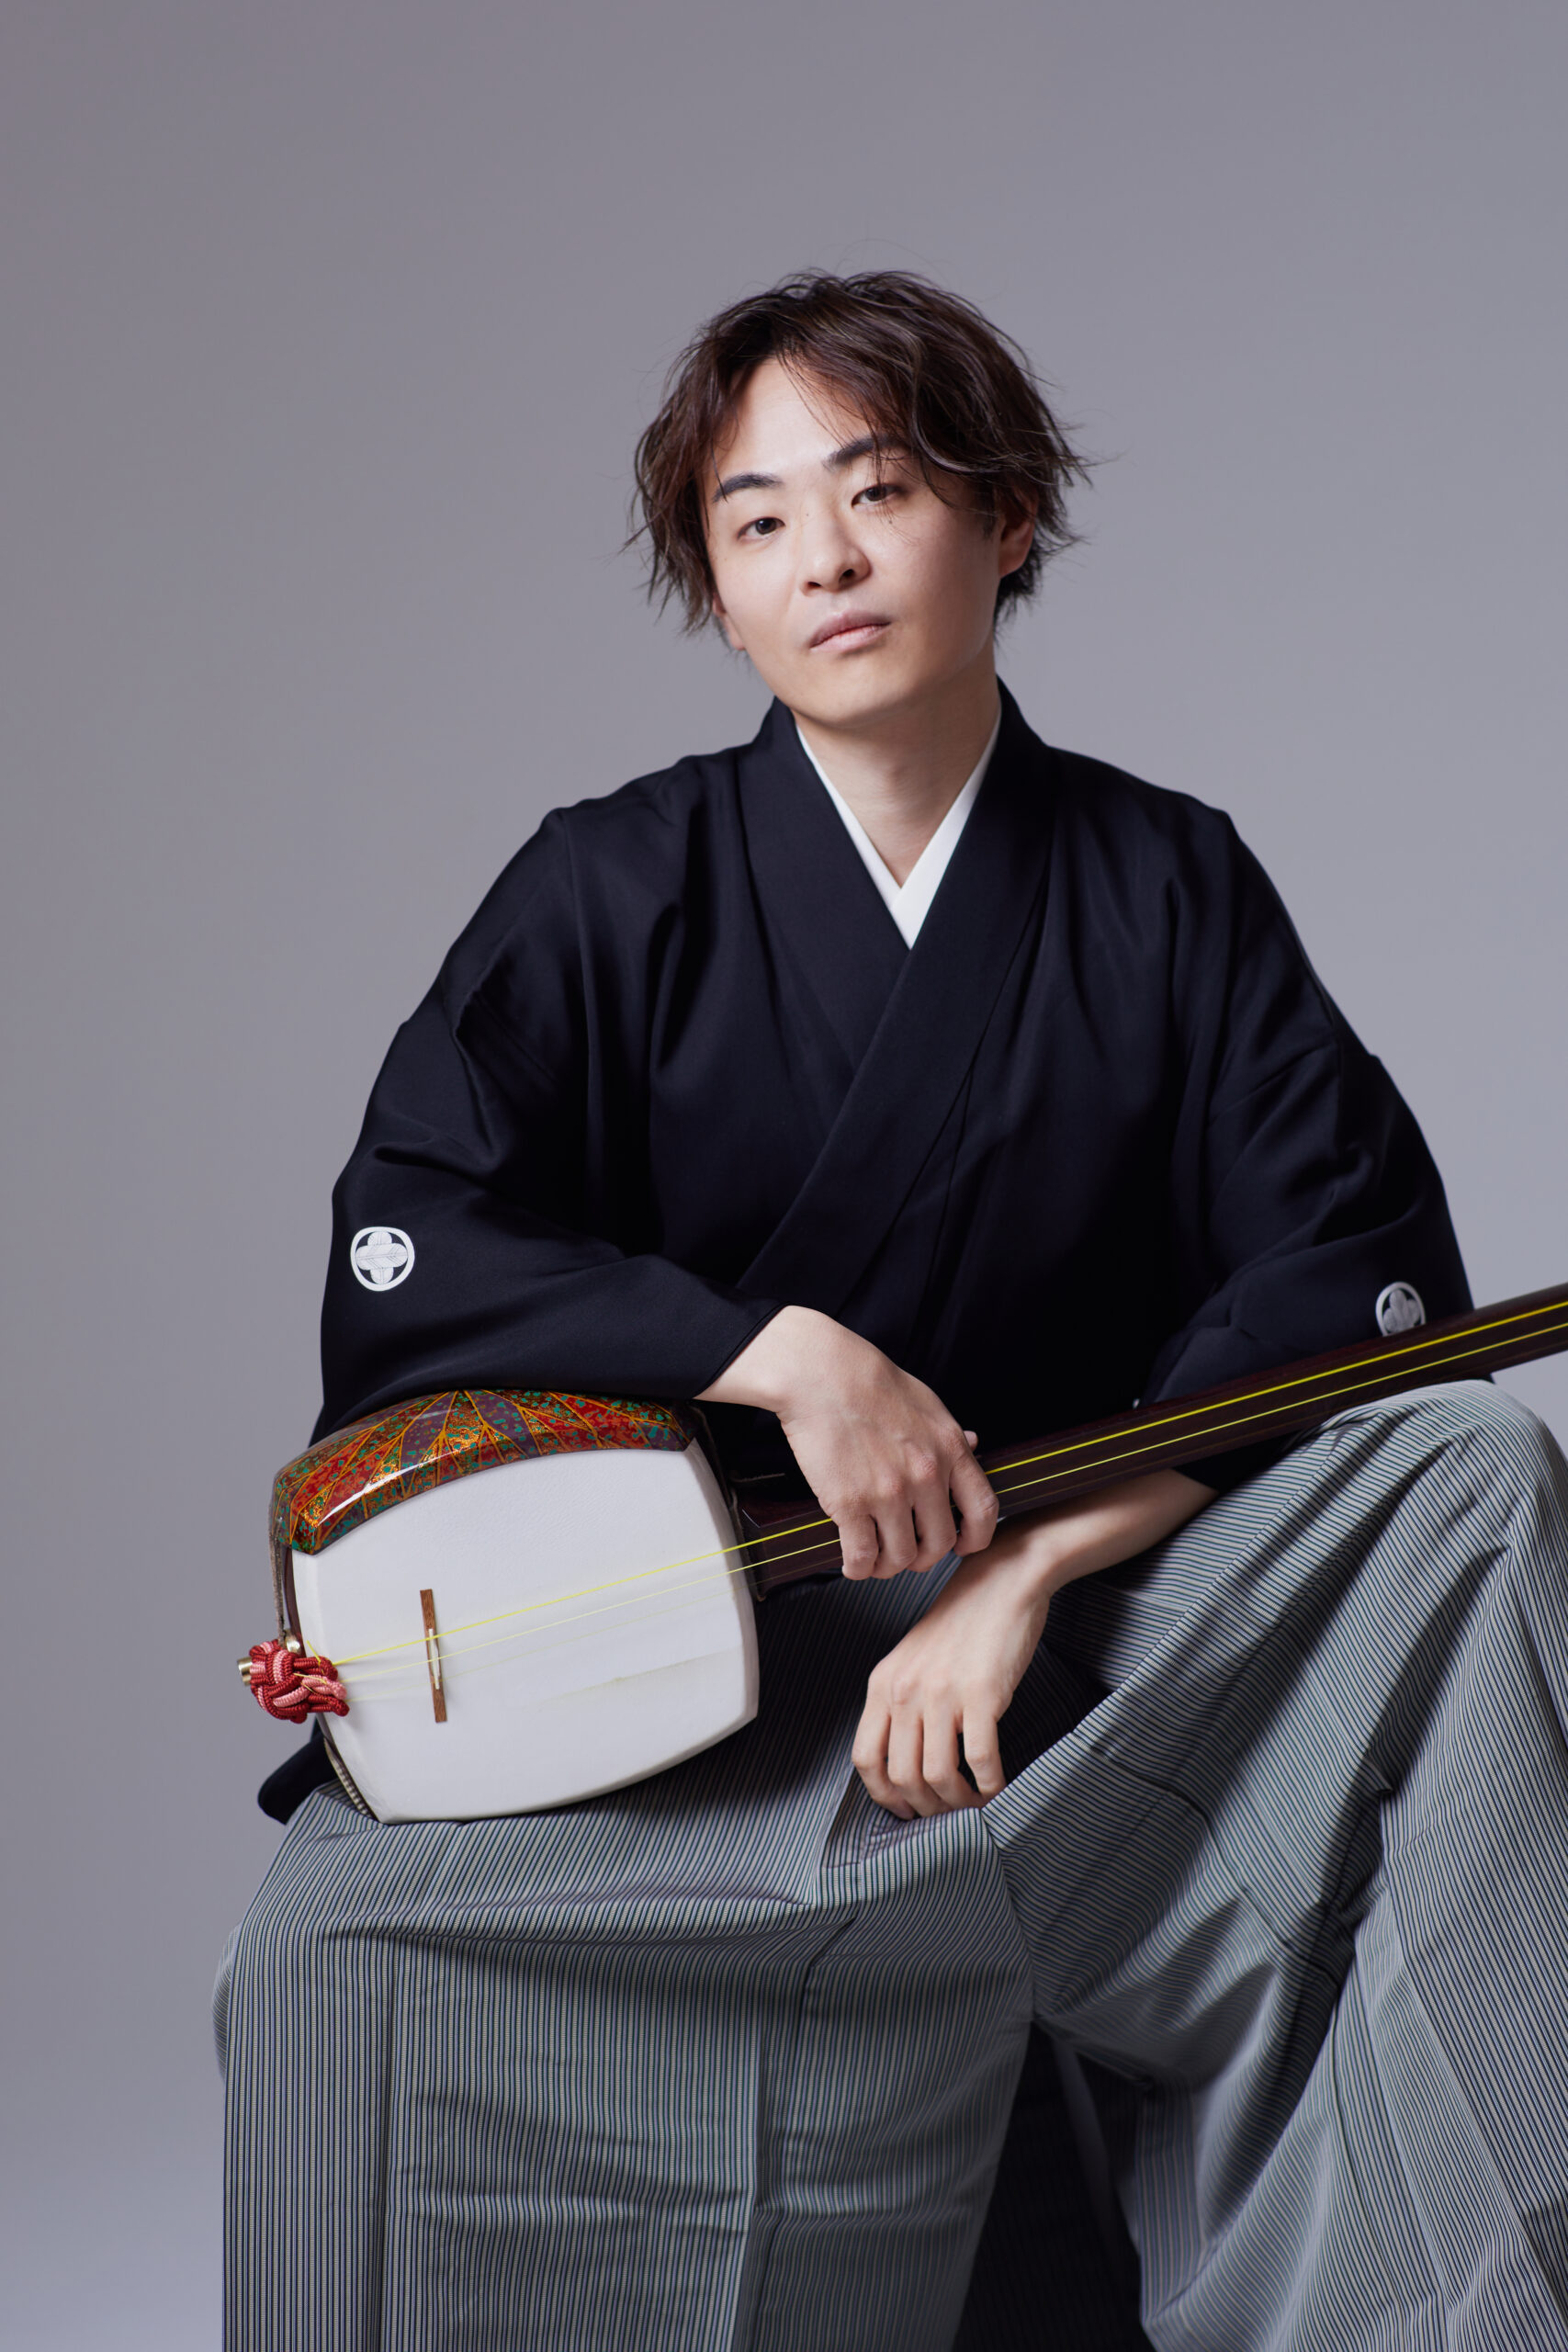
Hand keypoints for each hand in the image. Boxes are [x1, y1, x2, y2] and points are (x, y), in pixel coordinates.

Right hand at [696, 1306, 996, 1578]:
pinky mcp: (850, 1503)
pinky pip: (862, 1556)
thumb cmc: (869, 1382)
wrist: (821, 1373)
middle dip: (924, 1556)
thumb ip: (949, 1435)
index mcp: (950, 1450)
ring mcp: (889, 1492)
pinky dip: (858, 1568)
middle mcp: (926, 1475)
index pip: (983, 1510)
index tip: (962, 1545)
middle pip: (940, 1543)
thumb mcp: (927, 1404)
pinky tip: (852, 1562)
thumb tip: (974, 1445)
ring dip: (889, 1566)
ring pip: (901, 1557)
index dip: (975, 1538)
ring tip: (876, 1558)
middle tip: (907, 1551)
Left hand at [852, 1470, 1213, 1816]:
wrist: (1001, 1582)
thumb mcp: (913, 1659)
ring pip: (937, 1776)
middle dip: (925, 1807)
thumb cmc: (961, 1624)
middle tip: (948, 1812)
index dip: (884, 1796)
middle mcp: (905, 1691)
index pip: (865, 1759)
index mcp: (882, 1684)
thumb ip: (901, 1703)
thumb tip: (904, 1763)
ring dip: (957, 1802)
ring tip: (974, 1802)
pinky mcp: (982, 1694)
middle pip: (901, 1776)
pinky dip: (989, 1785)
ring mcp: (942, 1693)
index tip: (907, 1809)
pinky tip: (997, 1787)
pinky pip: (980, 1761)